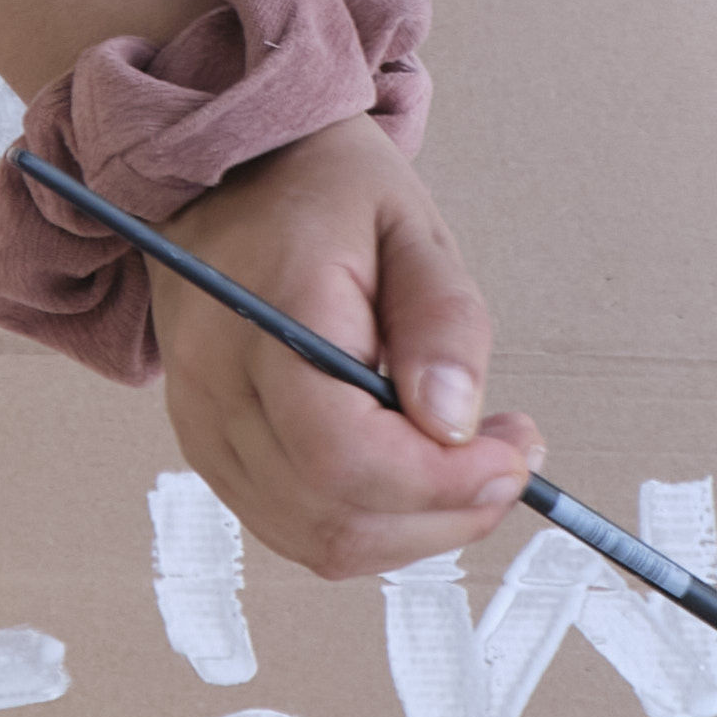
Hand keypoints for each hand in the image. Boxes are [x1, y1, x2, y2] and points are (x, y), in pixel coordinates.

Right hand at [146, 115, 542, 585]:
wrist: (225, 175)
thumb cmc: (322, 193)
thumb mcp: (411, 227)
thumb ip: (442, 322)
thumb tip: (454, 426)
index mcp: (271, 315)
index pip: (342, 454)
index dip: (439, 482)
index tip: (513, 457)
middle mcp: (218, 386)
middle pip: (332, 514)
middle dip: (445, 513)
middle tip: (510, 461)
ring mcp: (203, 428)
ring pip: (316, 541)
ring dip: (414, 530)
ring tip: (469, 468)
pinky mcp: (209, 451)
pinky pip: (293, 529)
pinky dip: (369, 523)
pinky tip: (411, 474)